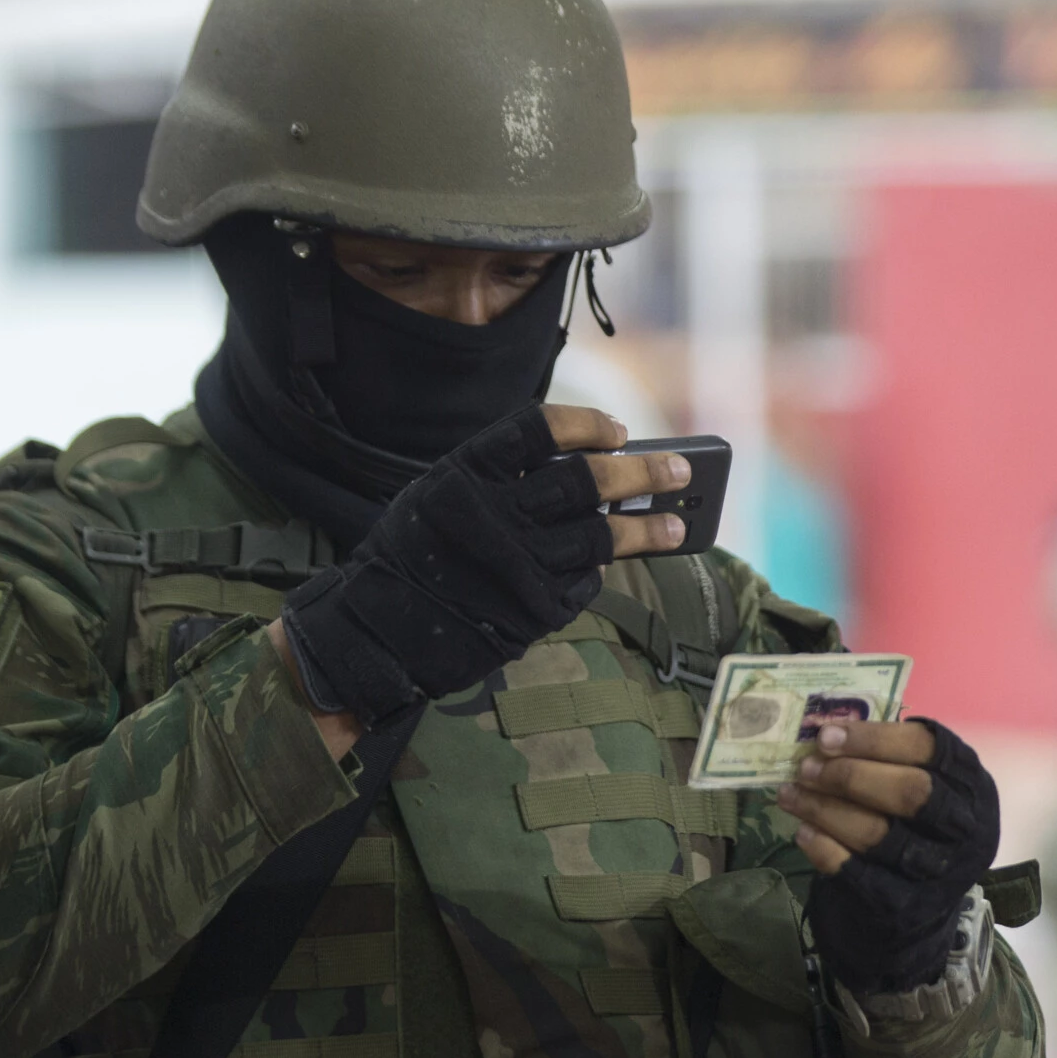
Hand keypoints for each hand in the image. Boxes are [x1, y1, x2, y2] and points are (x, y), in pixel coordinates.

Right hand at [277, 404, 687, 727]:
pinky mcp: (531, 611)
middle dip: (643, 472)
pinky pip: (585, 581)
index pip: (540, 428)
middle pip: (584, 481)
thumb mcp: (441, 495)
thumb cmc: (417, 554)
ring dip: (648, 528)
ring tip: (677, 521)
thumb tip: (588, 460)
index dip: (587, 425)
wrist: (376, 632)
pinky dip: (602, 569)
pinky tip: (617, 561)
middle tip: (680, 468)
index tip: (618, 430)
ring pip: (601, 537)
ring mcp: (514, 565)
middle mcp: (492, 515)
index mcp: (463, 472)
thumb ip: (500, 475)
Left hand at [787, 718, 1001, 992]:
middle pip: (911, 793)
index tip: (825, 735)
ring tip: (790, 794)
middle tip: (807, 768)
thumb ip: (888, 758)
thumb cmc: (915, 826)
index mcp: (970, 783)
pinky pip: (858, 874)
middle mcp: (965, 827)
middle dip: (850, 776)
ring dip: (825, 809)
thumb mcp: (922, 784)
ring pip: (878, 834)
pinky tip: (802, 831)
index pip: (926, 748)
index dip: (873, 739)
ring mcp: (938, 871)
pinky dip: (824, 848)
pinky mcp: (905, 906)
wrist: (920, 910)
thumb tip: (826, 735)